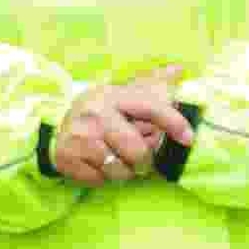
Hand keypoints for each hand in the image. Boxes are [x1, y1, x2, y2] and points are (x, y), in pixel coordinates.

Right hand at [51, 68, 191, 187]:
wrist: (58, 128)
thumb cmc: (102, 112)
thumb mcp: (124, 95)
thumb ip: (152, 84)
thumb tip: (179, 69)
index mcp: (112, 96)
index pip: (150, 108)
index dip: (174, 122)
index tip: (189, 139)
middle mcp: (94, 114)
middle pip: (136, 150)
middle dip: (145, 160)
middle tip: (141, 160)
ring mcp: (78, 137)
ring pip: (119, 169)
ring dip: (125, 171)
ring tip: (117, 159)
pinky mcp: (67, 158)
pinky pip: (100, 179)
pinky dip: (105, 177)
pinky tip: (99, 163)